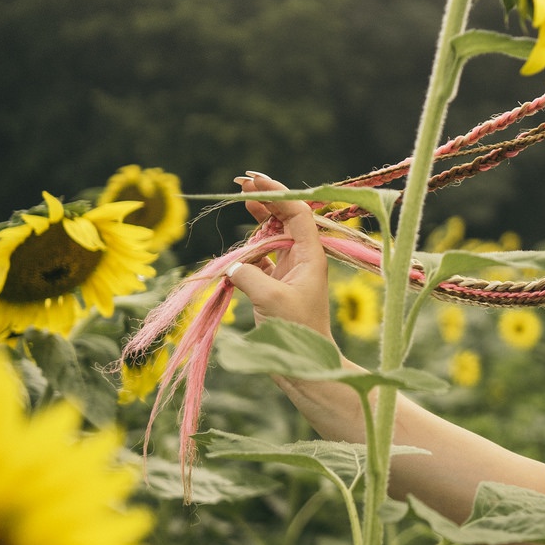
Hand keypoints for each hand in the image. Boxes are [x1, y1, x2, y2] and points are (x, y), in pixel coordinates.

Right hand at [224, 172, 334, 340]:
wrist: (305, 363)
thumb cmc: (297, 331)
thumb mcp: (270, 299)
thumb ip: (248, 274)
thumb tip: (233, 264)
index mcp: (311, 255)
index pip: (297, 213)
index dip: (277, 193)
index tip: (254, 181)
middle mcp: (303, 258)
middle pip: (286, 219)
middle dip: (266, 200)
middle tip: (242, 184)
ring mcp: (291, 270)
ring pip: (274, 236)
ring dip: (259, 221)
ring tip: (243, 202)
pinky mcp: (277, 284)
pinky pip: (263, 257)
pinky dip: (250, 249)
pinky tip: (239, 245)